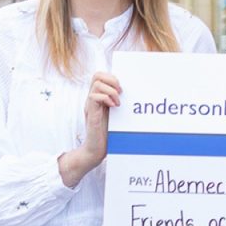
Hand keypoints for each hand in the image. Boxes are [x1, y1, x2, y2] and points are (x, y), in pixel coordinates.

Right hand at [59, 71, 121, 185]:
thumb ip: (120, 104)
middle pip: (97, 75)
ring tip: (118, 103)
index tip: (122, 90)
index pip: (100, 76)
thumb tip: (134, 95)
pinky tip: (114, 107)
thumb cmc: (108, 135)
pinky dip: (106, 98)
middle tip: (120, 93)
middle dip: (112, 80)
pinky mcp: (90, 114)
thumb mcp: (117, 116)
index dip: (112, 77)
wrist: (96, 150)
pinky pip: (94, 97)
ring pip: (96, 84)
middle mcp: (93, 99)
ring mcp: (90, 106)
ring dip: (111, 90)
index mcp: (99, 98)